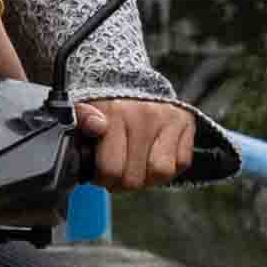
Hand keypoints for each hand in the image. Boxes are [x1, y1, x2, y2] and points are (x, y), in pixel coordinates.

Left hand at [75, 97, 197, 190]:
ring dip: (148, 178)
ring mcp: (168, 118)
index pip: (111, 169)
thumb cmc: (105, 109)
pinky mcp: (186, 122)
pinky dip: (168, 167)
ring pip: (161, 172)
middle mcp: (145, 113)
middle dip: (123, 183)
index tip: (100, 173)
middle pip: (135, 177)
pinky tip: (153, 157)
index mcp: (115, 111)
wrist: (131, 83)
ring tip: (136, 167)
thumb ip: (80, 119)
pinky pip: (181, 163)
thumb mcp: (83, 112)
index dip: (103, 180)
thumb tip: (95, 125)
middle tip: (117, 173)